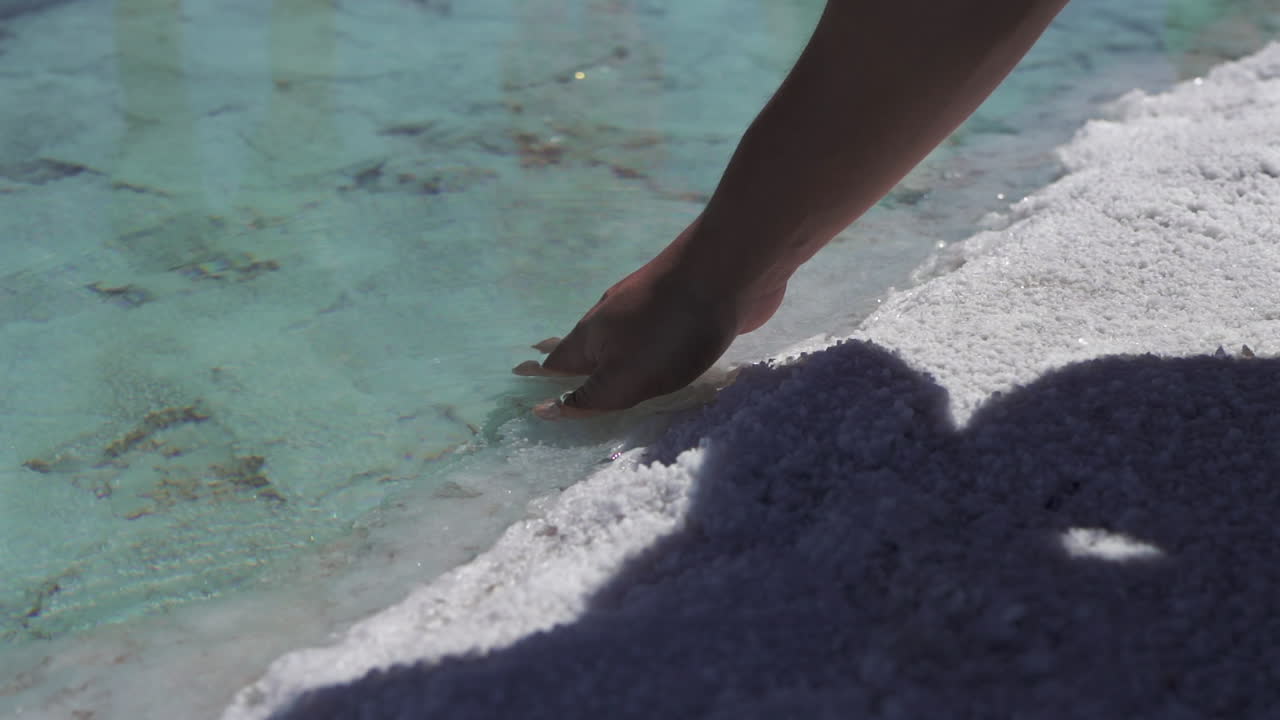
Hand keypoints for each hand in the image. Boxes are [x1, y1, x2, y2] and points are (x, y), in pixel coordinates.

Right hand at [513, 223, 785, 418]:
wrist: (727, 270)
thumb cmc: (670, 331)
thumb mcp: (623, 378)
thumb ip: (588, 399)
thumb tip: (544, 412)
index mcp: (593, 336)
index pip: (557, 363)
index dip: (540, 377)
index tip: (519, 375)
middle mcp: (613, 316)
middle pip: (586, 345)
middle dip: (570, 361)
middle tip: (547, 366)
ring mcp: (649, 305)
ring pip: (620, 335)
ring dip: (607, 351)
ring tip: (599, 364)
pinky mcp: (683, 304)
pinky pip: (656, 331)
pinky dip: (645, 344)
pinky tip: (655, 347)